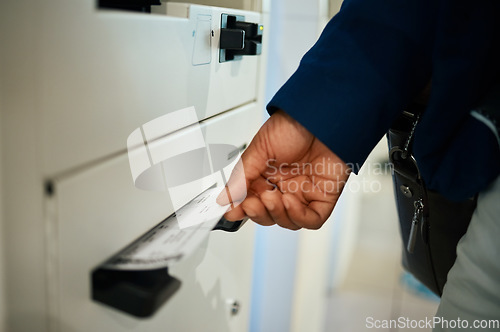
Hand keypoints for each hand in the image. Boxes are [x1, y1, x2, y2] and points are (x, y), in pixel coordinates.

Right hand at [217, 110, 350, 229]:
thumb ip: (241, 177)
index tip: (232, 211)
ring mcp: (304, 192)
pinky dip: (299, 217)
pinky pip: (312, 219)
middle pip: (268, 216)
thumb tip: (224, 198)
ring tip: (272, 197)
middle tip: (252, 203)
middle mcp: (285, 186)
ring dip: (277, 214)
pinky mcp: (324, 196)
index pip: (251, 202)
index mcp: (267, 176)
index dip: (242, 210)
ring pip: (288, 221)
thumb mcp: (258, 149)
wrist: (320, 114)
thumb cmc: (292, 124)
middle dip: (258, 213)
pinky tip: (290, 202)